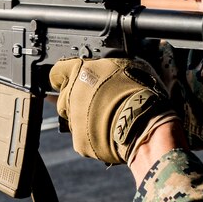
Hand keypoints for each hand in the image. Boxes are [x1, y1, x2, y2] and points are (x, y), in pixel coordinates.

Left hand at [48, 57, 178, 164]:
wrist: (144, 124)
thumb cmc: (141, 92)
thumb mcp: (129, 64)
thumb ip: (109, 63)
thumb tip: (111, 60)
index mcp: (81, 72)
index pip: (58, 71)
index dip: (64, 76)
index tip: (70, 80)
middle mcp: (72, 94)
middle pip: (64, 97)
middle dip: (76, 99)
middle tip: (98, 102)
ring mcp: (74, 119)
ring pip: (73, 118)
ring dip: (85, 118)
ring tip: (107, 118)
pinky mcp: (80, 141)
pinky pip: (83, 138)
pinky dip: (93, 137)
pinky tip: (109, 132)